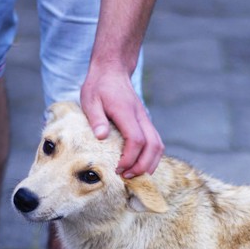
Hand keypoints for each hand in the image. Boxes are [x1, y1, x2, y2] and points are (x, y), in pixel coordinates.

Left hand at [81, 63, 163, 177]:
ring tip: (134, 175)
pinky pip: (156, 143)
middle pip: (153, 146)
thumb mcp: (90, 99)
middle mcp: (141, 117)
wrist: (113, 71)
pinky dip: (151, 158)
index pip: (136, 140)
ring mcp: (146, 120)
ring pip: (158, 146)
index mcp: (127, 112)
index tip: (118, 168)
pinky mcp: (146, 123)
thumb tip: (101, 137)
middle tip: (126, 177)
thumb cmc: (99, 86)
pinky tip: (139, 166)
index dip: (130, 158)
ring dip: (150, 164)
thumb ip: (96, 118)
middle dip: (142, 166)